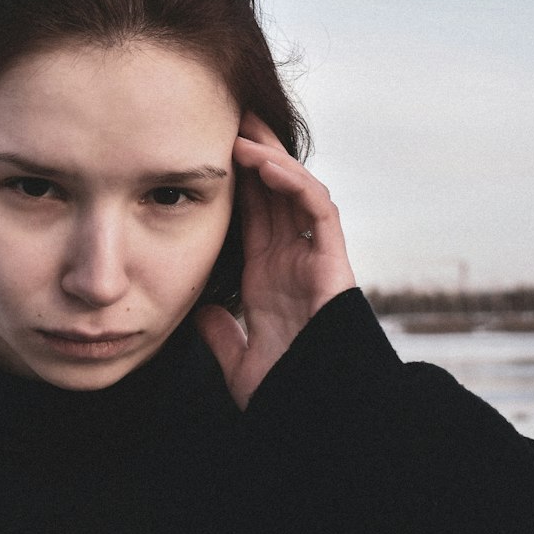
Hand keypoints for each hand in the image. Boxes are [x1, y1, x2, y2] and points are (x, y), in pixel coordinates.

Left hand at [196, 112, 355, 409]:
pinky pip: (317, 210)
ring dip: (271, 158)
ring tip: (241, 128)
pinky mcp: (334, 263)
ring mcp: (315, 259)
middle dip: (253, 153)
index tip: (204, 151)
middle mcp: (293, 261)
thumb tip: (199, 312)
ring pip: (297, 192)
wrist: (322, 418)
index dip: (233, 182)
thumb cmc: (288, 396)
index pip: (251, 215)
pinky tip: (264, 164)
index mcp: (268, 276)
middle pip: (274, 193)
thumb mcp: (240, 362)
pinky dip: (294, 183)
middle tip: (226, 115)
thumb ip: (221, 336)